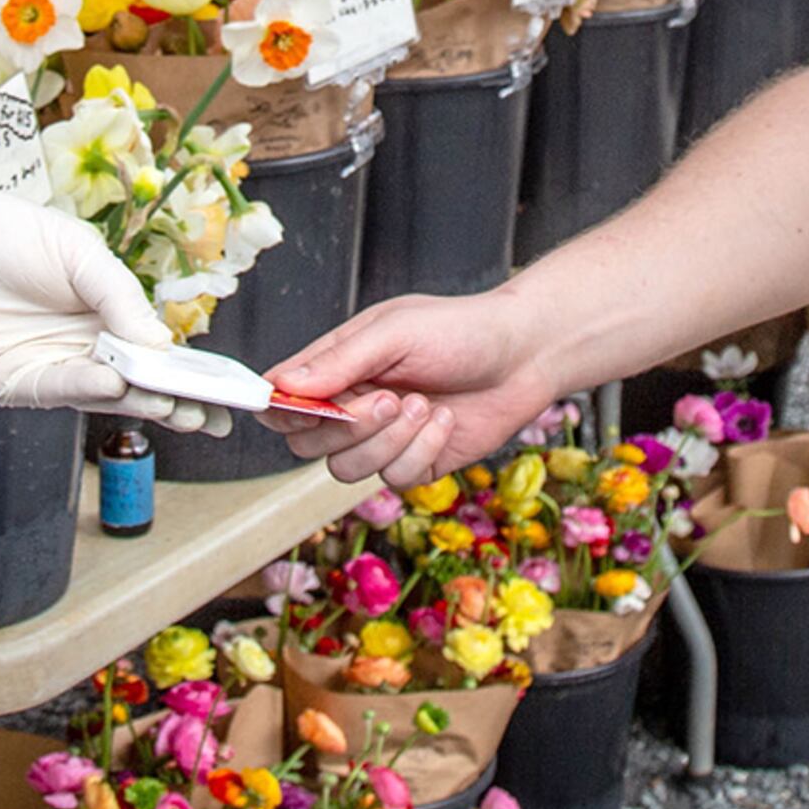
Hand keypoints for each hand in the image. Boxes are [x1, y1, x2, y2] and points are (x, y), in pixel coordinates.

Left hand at [0, 186, 225, 433]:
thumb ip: (122, 298)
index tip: (226, 389)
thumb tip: (162, 344)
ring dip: (141, 404)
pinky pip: (58, 392)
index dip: (190, 373)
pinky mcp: (14, 385)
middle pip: (139, 385)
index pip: (156, 354)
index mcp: (104, 316)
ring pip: (105, 398)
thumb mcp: (82, 255)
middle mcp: (81, 348)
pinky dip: (87, 390)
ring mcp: (50, 369)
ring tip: (177, 406)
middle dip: (177, 401)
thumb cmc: (8, 237)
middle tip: (212, 414)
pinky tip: (114, 385)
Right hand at [264, 292, 554, 487]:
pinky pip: (395, 479)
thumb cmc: (461, 329)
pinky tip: (446, 421)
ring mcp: (383, 438)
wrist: (526, 355)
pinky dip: (422, 450)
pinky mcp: (416, 462)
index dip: (282, 411)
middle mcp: (353, 404)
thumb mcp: (395, 332)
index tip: (304, 408)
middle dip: (347, 428)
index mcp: (337, 365)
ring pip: (346, 469)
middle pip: (307, 443)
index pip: (282, 400)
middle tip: (390, 398)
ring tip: (426, 405)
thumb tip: (282, 385)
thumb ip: (338, 361)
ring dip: (389, 440)